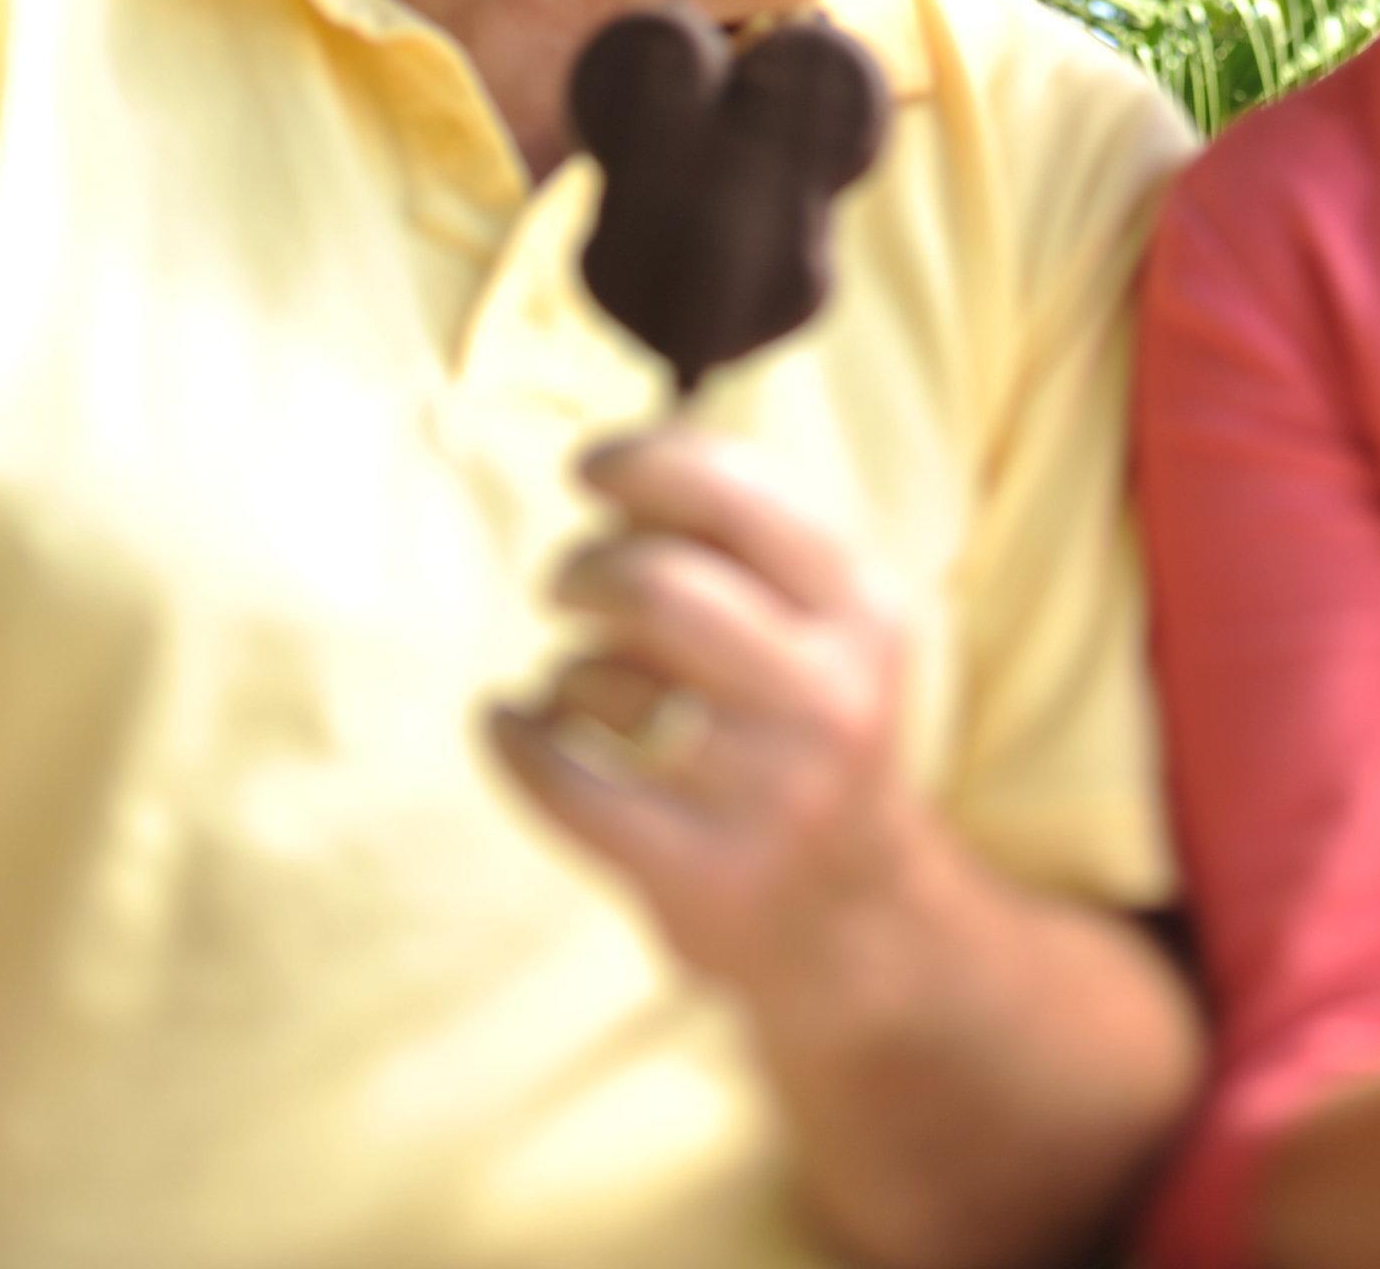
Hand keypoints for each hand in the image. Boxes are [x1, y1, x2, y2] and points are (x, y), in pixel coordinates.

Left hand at [489, 426, 923, 1002]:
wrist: (857, 916)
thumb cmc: (806, 731)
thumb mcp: (828, 627)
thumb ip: (750, 544)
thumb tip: (624, 462)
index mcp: (867, 610)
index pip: (745, 496)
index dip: (647, 462)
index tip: (588, 468)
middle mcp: (832, 697)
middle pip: (662, 589)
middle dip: (585, 569)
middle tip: (565, 585)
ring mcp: (772, 795)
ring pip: (606, 686)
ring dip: (563, 669)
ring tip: (575, 683)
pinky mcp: (706, 877)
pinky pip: (566, 784)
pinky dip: (516, 741)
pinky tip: (512, 724)